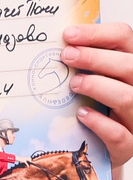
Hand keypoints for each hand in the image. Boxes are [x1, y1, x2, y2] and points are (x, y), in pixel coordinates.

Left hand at [60, 21, 132, 171]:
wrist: (103, 146)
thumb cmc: (97, 106)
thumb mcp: (94, 79)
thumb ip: (83, 62)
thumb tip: (54, 44)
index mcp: (131, 67)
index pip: (124, 37)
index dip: (98, 33)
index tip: (68, 35)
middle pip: (130, 66)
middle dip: (96, 58)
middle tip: (67, 56)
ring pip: (128, 97)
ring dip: (98, 86)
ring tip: (73, 84)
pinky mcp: (129, 145)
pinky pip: (119, 134)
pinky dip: (100, 123)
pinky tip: (81, 114)